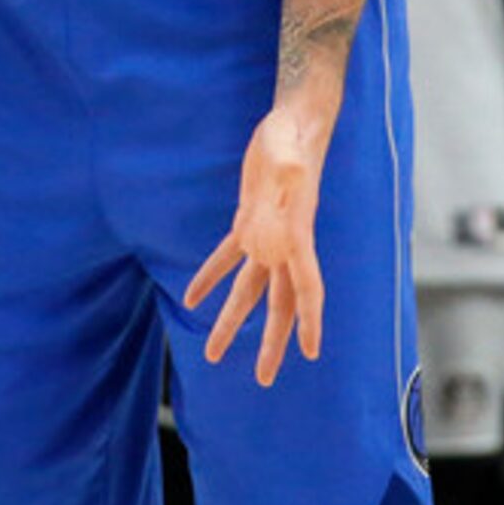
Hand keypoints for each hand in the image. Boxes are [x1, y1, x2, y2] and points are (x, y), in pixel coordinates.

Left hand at [186, 105, 330, 384]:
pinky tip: (191, 299)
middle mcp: (283, 246)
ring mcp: (266, 237)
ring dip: (231, 320)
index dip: (310, 320)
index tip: (313, 352)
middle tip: (263, 380)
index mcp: (296, 237)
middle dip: (271, 343)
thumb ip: (289, 167)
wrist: (292, 124)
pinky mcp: (247, 223)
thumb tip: (289, 171)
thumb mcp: (289, 152)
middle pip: (279, 304)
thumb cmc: (294, 136)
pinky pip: (226, 259)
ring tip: (212, 354)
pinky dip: (209, 278)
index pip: (307, 287)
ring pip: (249, 290)